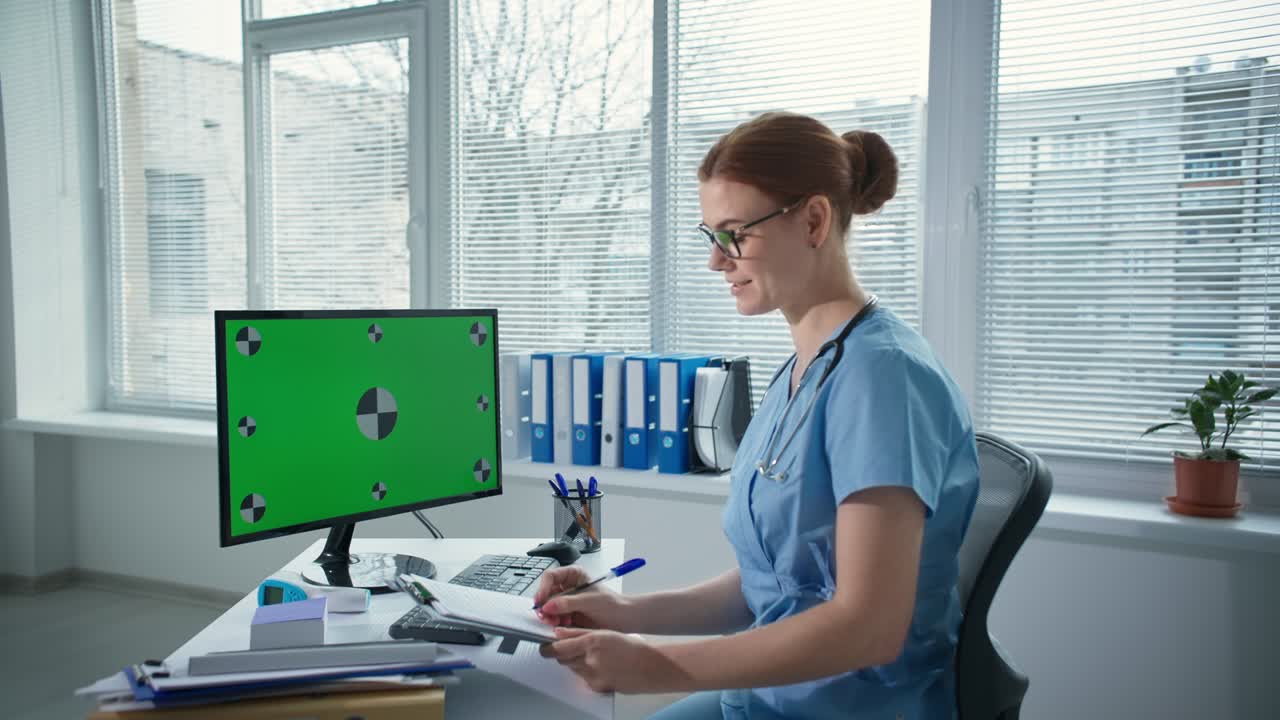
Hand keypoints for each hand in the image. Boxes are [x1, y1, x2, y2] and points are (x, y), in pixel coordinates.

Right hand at [533, 566, 630, 630]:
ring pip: (547, 607)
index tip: (540, 601)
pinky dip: (554, 624)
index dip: (542, 588)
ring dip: (549, 617)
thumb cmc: (611, 605)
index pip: (550, 577)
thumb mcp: (590, 601)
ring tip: (556, 623)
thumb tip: (548, 606)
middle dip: (545, 606)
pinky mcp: (565, 616)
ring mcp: (565, 602)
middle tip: (547, 617)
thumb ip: (569, 603)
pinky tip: (563, 626)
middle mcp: (566, 587)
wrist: (622, 620)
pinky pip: (553, 619)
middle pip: (546, 594)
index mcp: (572, 575)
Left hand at [539, 627, 688, 693]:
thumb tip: (559, 633)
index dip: (548, 647)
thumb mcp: (605, 632)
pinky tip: (601, 666)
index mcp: (592, 642)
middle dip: (563, 653)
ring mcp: (593, 675)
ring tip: (593, 656)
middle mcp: (591, 660)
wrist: (650, 667)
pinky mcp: (596, 687)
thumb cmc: (633, 648)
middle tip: (570, 648)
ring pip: (572, 668)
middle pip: (563, 659)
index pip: (559, 647)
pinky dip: (586, 672)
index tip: (544, 646)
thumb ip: (579, 632)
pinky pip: (583, 678)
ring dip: (575, 662)